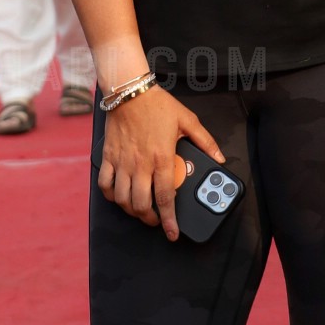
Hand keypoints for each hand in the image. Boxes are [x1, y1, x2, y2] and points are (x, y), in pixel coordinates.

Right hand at [99, 85, 224, 238]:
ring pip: (122, 199)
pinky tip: (119, 197)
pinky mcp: (108, 157)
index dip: (169, 220)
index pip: (165, 197)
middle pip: (141, 204)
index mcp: (162, 158)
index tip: (172, 233)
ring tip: (140, 211)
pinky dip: (111, 196)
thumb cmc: (158, 105)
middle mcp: (140, 164)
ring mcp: (122, 162)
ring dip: (131, 211)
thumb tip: (219, 158)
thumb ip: (205, 141)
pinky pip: (105, 185)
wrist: (129, 91)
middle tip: (157, 220)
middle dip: (150, 220)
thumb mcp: (188, 120)